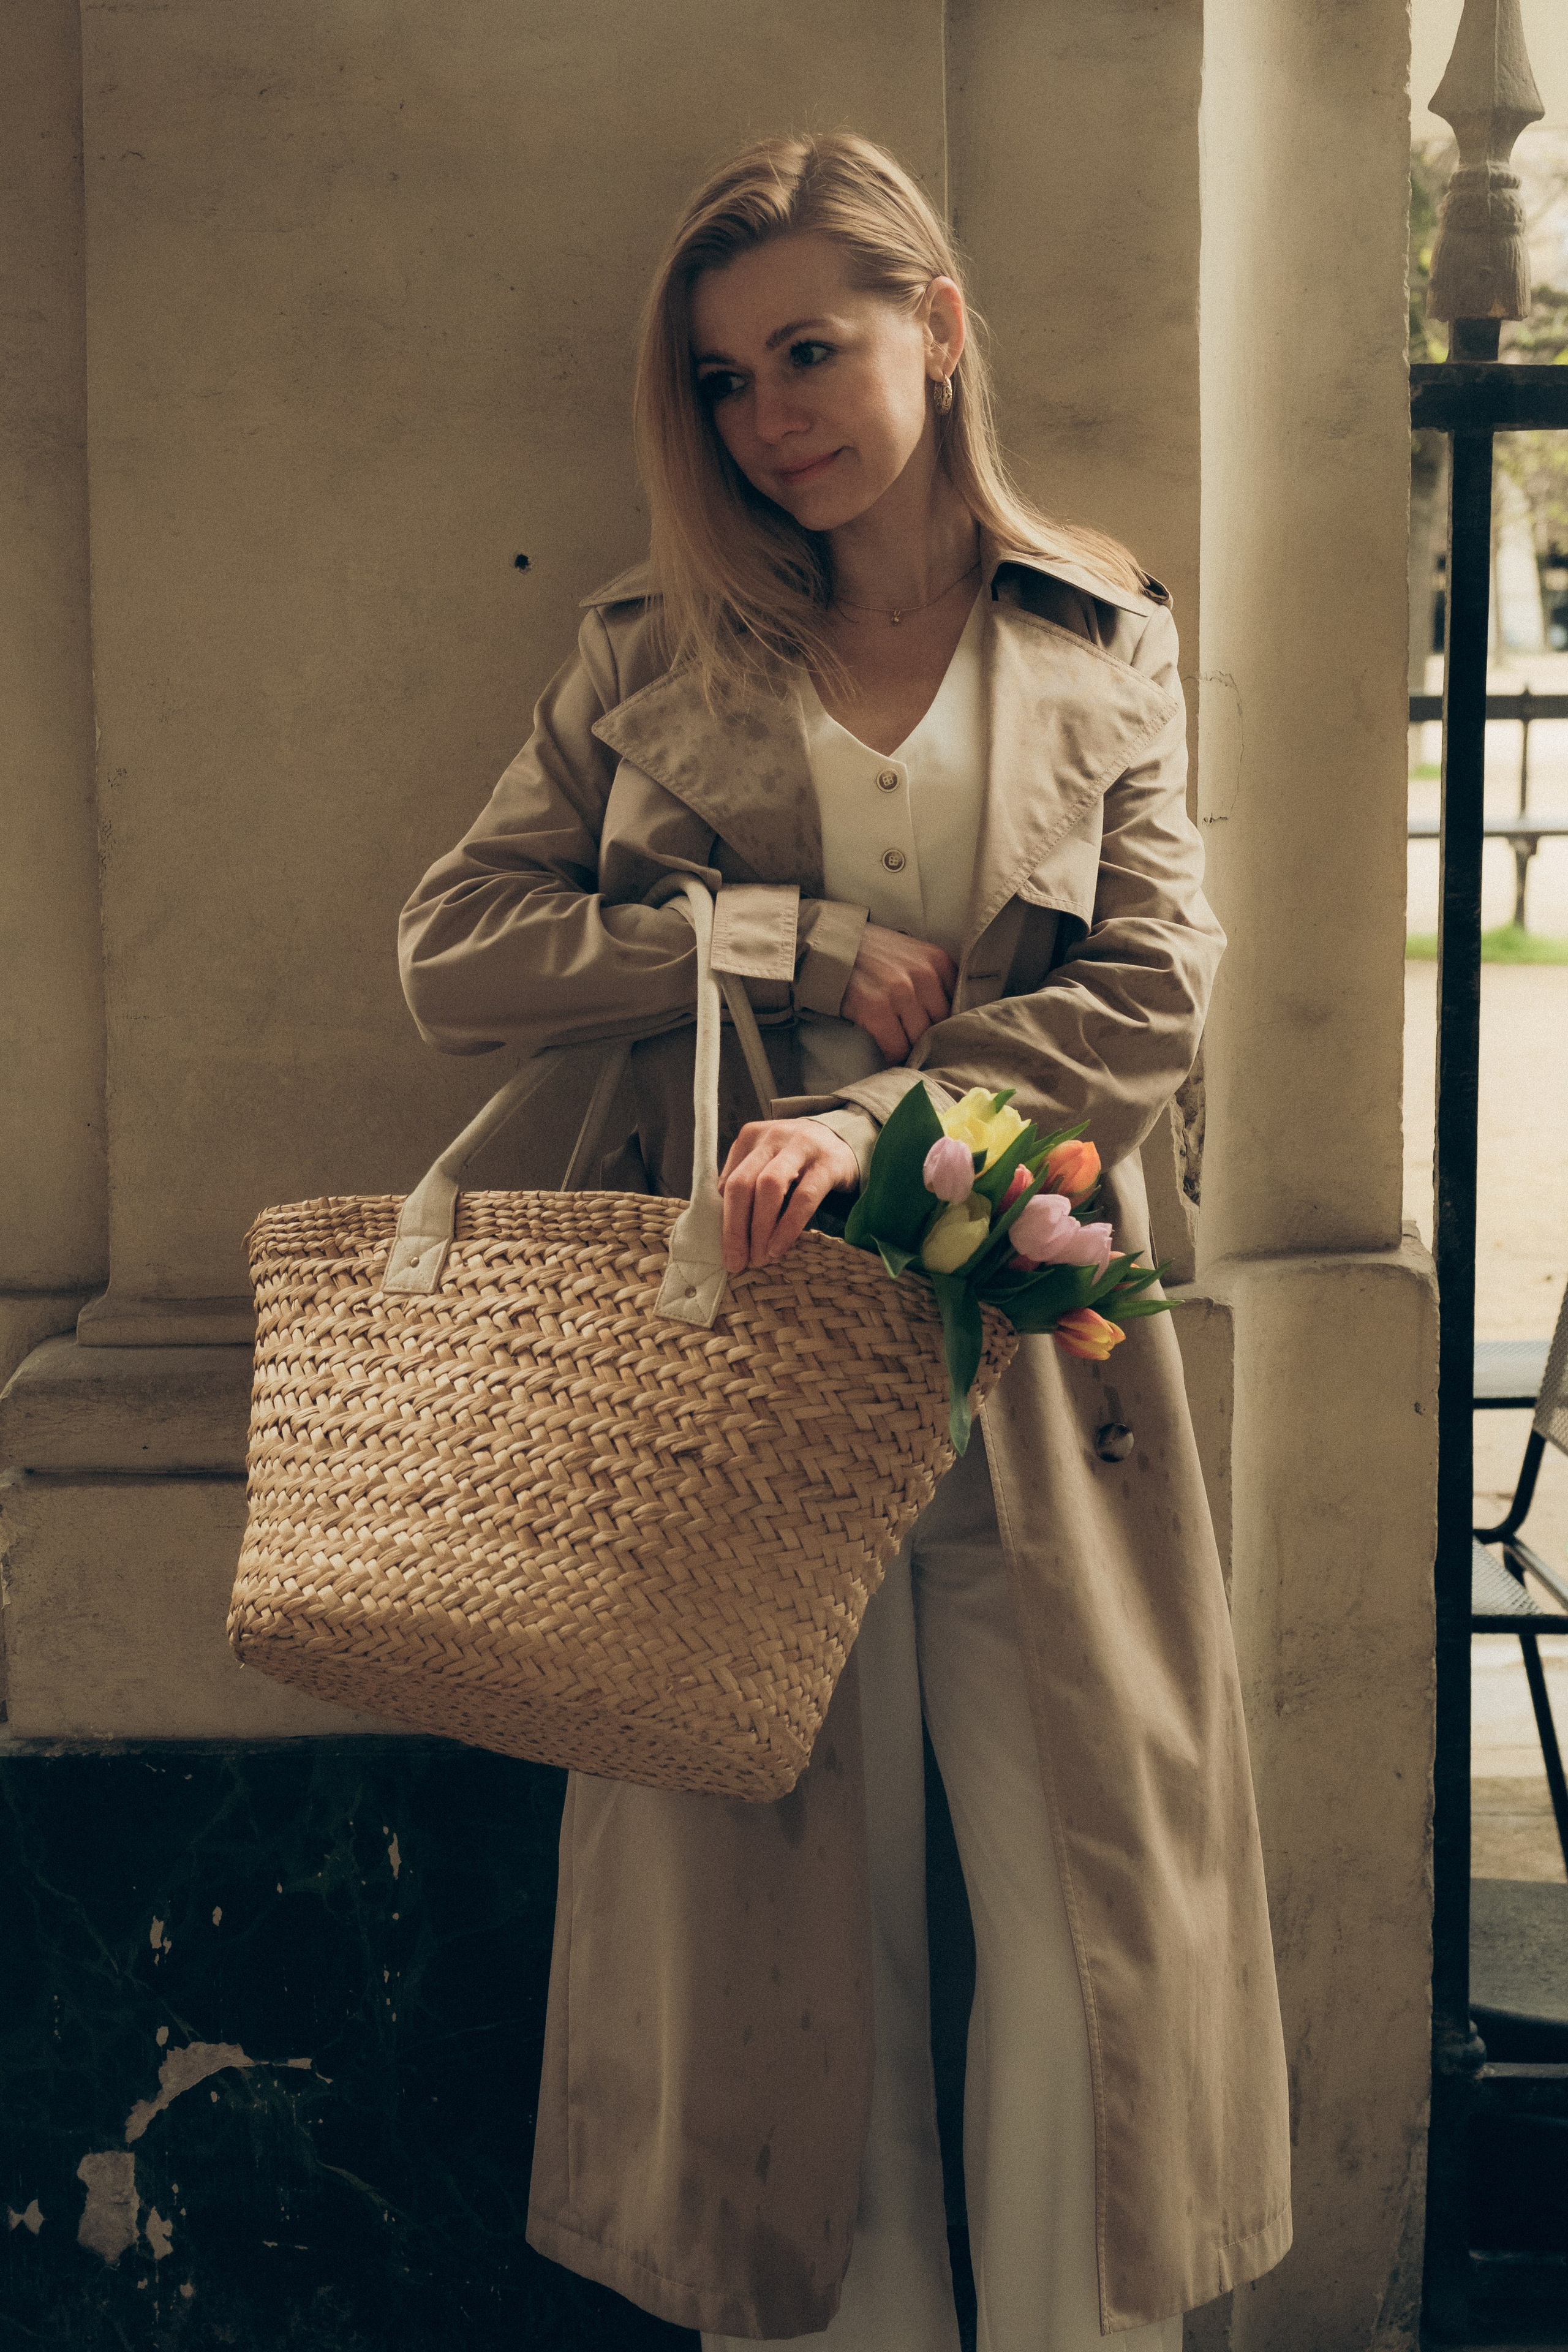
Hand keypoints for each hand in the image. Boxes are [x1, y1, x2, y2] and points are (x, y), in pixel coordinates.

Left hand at [718, 1119, 858, 1272]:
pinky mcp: (827, 1163)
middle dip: (736, 1228)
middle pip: (742, 1184)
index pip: (728, 1182)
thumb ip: (747, 1187)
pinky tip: (780, 1246)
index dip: (724, 1221)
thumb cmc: (797, 1162)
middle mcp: (772, 1137)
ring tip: (761, 1257)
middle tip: (737, 1262)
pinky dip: (789, 1226)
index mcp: (750, 1138)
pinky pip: (804, 1197)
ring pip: (769, 1186)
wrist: (843, 1142)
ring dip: (760, 1228)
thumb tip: (728, 1232)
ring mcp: (800, 1147)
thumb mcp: (767, 1164)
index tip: (728, 1252)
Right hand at [841, 923, 955, 1059]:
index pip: (957, 1006)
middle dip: (927, 1039)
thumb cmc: (874, 955)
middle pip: (939, 1026)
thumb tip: (950, 1020)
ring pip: (919, 1039)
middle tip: (916, 1045)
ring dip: (909, 1049)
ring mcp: (900, 992)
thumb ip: (935, 980)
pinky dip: (891, 1055)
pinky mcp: (876, 1009)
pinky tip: (886, 1052)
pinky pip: (895, 1047)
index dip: (945, 1024)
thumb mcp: (914, 956)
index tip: (935, 1032)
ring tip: (901, 1048)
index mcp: (938, 961)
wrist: (832, 947)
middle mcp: (923, 975)